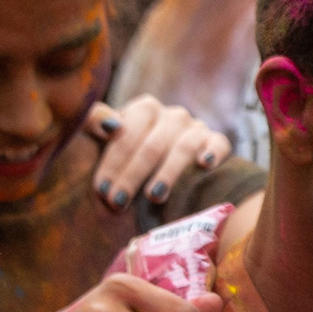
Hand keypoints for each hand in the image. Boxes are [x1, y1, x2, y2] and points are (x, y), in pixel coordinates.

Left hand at [85, 98, 229, 211]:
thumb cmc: (126, 157)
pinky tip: (204, 165)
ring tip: (153, 197)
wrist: (157, 170)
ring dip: (167, 173)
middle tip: (118, 203)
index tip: (101, 190)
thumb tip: (110, 126)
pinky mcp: (216, 142)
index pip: (128, 132)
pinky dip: (212, 152)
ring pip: (183, 147)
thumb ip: (93, 122)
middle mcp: (173, 115)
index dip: (113, 162)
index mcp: (145, 109)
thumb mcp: (103, 138)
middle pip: (153, 145)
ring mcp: (197, 128)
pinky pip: (218, 144)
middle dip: (133, 175)